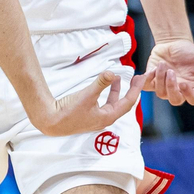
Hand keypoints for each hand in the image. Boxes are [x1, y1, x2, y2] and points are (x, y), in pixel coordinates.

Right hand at [31, 70, 146, 136]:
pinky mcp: (89, 115)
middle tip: (136, 78)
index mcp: (107, 117)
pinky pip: (104, 103)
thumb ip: (100, 83)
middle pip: (123, 104)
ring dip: (116, 91)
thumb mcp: (87, 94)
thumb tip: (112, 72)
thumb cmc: (69, 111)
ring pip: (112, 103)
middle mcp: (104, 119)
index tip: (142, 78)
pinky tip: (103, 86)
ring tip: (117, 78)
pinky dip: (107, 93)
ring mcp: (97, 118)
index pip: (128, 103)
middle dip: (130, 90)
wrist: (51, 121)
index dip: (136, 89)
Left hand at [144, 39, 193, 106]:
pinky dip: (148, 79)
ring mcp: (164, 87)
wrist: (173, 43)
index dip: (188, 95)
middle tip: (171, 72)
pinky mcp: (152, 81)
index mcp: (192, 86)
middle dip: (171, 88)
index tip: (184, 83)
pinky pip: (147, 86)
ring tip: (163, 64)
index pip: (192, 99)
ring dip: (161, 79)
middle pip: (175, 100)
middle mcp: (178, 89)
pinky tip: (153, 68)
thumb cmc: (190, 52)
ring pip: (161, 93)